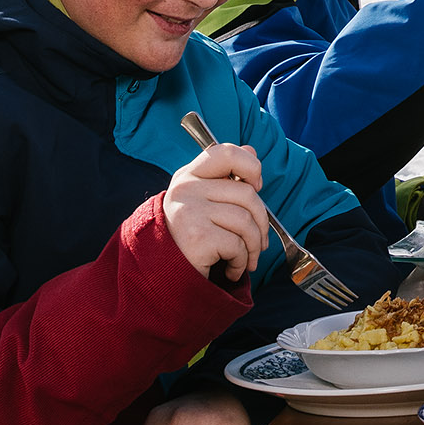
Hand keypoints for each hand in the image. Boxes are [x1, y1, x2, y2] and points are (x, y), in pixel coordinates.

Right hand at [162, 142, 268, 283]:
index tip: (256, 187)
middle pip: (247, 194)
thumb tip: (252, 150)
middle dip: (262, 222)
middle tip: (259, 242)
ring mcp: (189, 211)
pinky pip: (237, 245)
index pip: (227, 153)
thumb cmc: (191, 235)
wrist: (161, 274)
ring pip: (246, 221)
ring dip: (253, 246)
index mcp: (189, 175)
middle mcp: (185, 189)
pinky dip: (241, 262)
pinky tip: (232, 269)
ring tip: (247, 259)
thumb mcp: (203, 199)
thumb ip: (225, 175)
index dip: (251, 167)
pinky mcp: (196, 237)